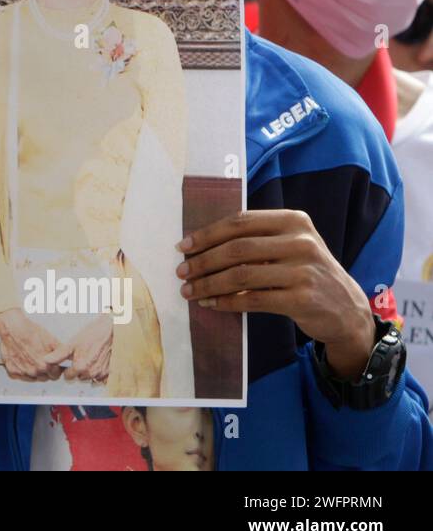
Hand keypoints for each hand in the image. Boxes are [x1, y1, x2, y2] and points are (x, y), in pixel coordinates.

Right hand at [0, 309, 67, 380]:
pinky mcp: (12, 370)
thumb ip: (61, 352)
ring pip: (33, 377)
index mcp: (45, 366)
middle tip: (44, 359)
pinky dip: (23, 369)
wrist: (12, 327)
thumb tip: (68, 358)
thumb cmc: (30, 331)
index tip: (55, 364)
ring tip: (34, 358)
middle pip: (45, 377)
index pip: (55, 375)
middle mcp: (33, 371)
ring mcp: (22, 372)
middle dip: (47, 370)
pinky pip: (21, 375)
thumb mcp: (51, 340)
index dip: (56, 368)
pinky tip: (24, 359)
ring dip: (35, 371)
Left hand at [64, 314, 112, 382]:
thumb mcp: (73, 342)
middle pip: (79, 378)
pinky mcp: (110, 373)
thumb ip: (59, 354)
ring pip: (89, 378)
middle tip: (80, 357)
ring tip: (89, 357)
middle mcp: (91, 373)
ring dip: (88, 371)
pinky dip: (98, 372)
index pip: (68, 377)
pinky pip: (101, 378)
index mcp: (80, 367)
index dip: (67, 369)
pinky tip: (98, 362)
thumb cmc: (93, 334)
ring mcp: (102, 374)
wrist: (112, 330)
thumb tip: (46, 360)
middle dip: (78, 370)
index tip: (69, 362)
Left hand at [177, 209, 375, 378]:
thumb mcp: (291, 246)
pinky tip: (211, 303)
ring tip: (190, 290)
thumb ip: (257, 239)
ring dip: (209, 284)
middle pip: (237, 249)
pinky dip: (226, 302)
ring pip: (241, 276)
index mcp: (293, 221)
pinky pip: (252, 300)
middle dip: (203, 261)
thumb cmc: (307, 272)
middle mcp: (301, 242)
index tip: (183, 246)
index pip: (240, 222)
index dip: (207, 234)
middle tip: (181, 272)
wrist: (347, 309)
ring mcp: (304, 271)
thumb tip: (201, 245)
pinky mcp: (303, 299)